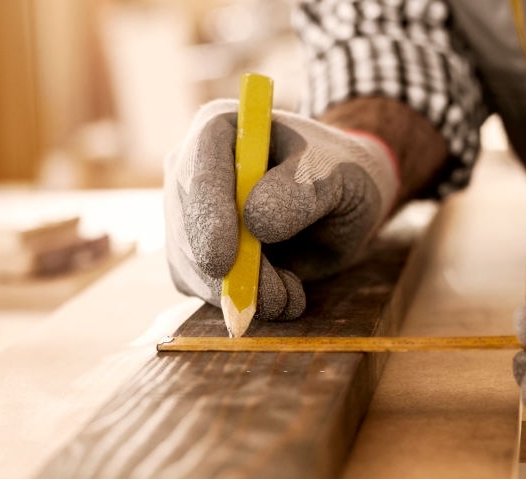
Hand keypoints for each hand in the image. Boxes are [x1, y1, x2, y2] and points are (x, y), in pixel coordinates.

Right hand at [164, 100, 398, 320]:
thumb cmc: (339, 174)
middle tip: (278, 297)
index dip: (207, 218)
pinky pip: (200, 288)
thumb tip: (256, 221)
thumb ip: (300, 191)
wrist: (340, 202)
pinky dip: (239, 301)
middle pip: (186, 227)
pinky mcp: (192, 254)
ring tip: (291, 296)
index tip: (224, 262)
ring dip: (240, 293)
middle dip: (228, 272)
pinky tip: (280, 294)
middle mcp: (190, 170)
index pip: (200, 172)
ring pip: (191, 266)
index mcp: (220, 130)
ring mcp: (186, 214)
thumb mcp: (335, 175)